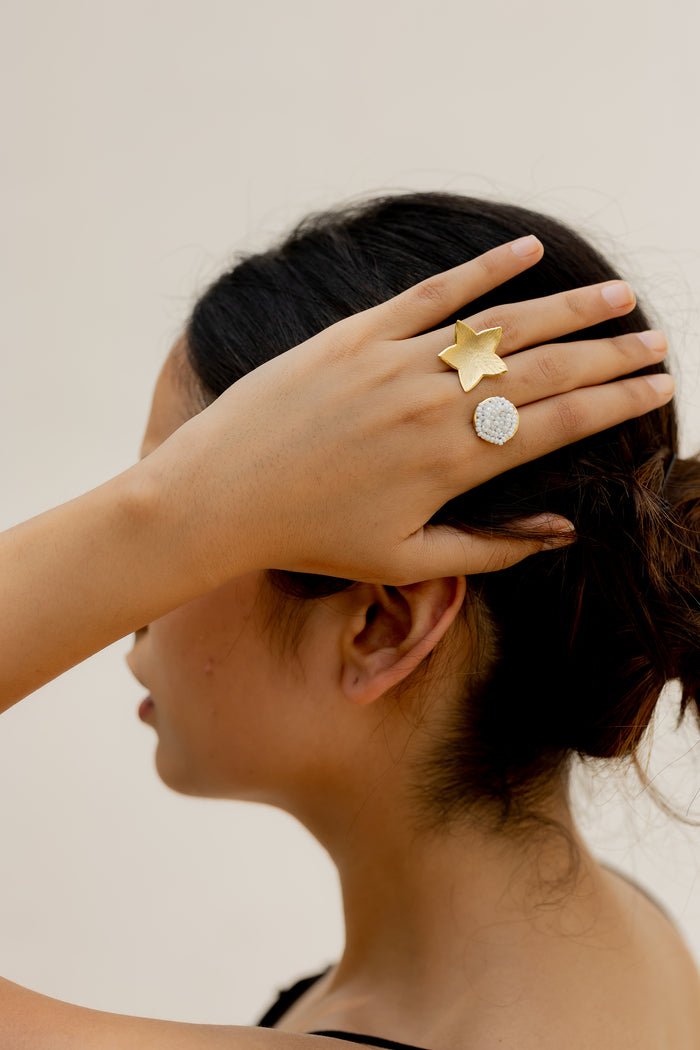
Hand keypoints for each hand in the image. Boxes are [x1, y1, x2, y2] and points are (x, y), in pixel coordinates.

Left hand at [145, 235, 671, 586]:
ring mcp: (396, 362)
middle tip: (659, 343)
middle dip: (611, 355)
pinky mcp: (356, 334)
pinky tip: (527, 252)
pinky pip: (432, 295)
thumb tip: (562, 532)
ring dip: (568, 308)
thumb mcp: (406, 561)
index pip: (558, 423)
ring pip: (501, 326)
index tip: (659, 388)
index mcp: (453, 463)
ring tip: (619, 295)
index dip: (617, 404)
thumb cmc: (312, 537)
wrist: (222, 494)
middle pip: (545, 370)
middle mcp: (435, 406)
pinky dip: (482, 271)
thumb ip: (490, 549)